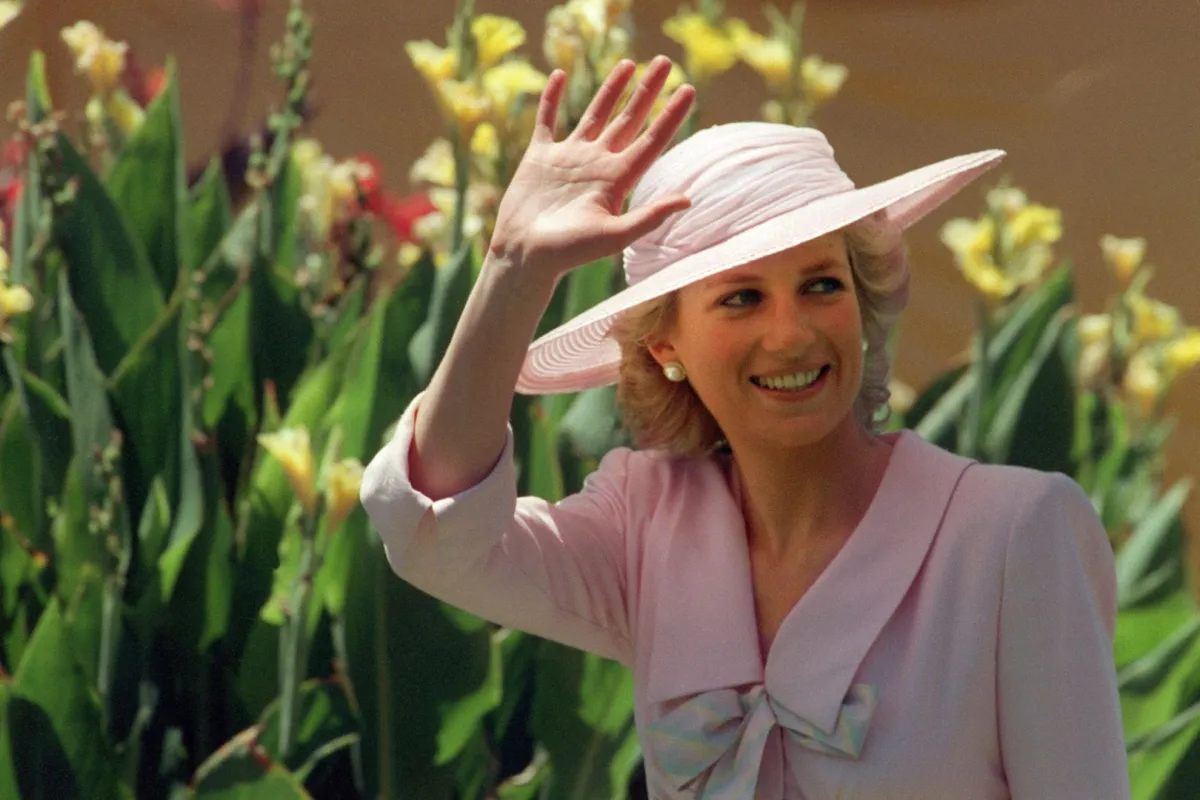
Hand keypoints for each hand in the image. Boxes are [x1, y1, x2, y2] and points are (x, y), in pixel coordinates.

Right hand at [488, 56, 695, 277]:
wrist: (525, 256)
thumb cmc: (569, 253)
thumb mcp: (614, 237)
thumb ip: (649, 217)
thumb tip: (688, 200)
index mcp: (617, 179)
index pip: (652, 140)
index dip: (671, 115)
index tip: (689, 89)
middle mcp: (597, 164)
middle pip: (629, 119)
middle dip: (647, 91)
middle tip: (665, 62)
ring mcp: (569, 158)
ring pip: (595, 114)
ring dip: (611, 89)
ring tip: (628, 64)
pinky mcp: (540, 157)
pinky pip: (547, 120)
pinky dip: (551, 98)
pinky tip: (560, 75)